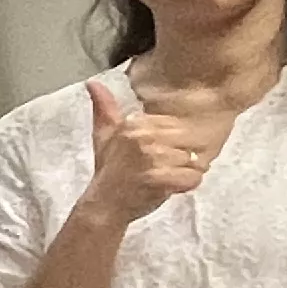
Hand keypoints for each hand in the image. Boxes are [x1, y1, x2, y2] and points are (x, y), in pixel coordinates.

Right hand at [80, 80, 215, 225]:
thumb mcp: (103, 136)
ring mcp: (152, 159)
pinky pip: (193, 178)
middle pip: (188, 143)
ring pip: (193, 161)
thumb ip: (104, 109)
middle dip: (181, 158)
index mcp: (134, 125)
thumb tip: (93, 83)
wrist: (104, 205)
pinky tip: (170, 188)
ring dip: (185, 172)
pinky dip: (187, 186)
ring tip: (165, 179)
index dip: (172, 143)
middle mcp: (143, 138)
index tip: (155, 155)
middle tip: (162, 169)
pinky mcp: (160, 180)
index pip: (176, 126)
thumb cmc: (109, 171)